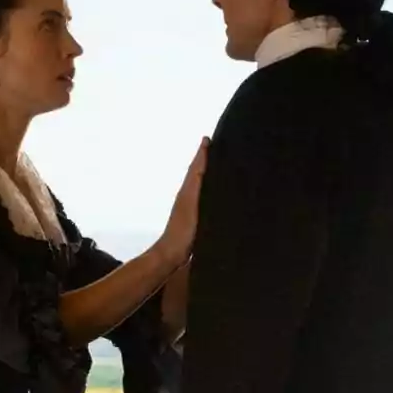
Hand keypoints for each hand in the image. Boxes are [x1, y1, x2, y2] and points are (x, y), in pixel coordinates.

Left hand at [158, 137, 209, 267]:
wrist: (172, 255)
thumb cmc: (182, 231)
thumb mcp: (190, 204)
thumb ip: (196, 184)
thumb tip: (201, 163)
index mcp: (187, 191)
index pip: (196, 167)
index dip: (202, 154)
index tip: (208, 138)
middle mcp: (188, 196)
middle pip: (198, 173)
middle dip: (205, 160)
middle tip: (216, 145)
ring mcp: (191, 208)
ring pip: (201, 185)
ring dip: (207, 174)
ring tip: (220, 164)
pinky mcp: (195, 219)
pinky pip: (204, 198)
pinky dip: (209, 190)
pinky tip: (217, 194)